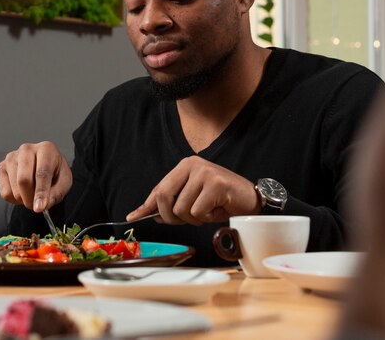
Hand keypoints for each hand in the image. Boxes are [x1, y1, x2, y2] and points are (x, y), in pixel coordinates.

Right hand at [0, 141, 71, 212]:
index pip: (42, 172)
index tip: (39, 207)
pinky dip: (14, 199)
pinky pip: (5, 192)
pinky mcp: (1, 167)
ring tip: (32, 193)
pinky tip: (22, 191)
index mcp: (46, 149)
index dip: (41, 192)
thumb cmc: (55, 172)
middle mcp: (26, 149)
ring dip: (24, 199)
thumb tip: (42, 205)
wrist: (44, 166)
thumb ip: (57, 193)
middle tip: (38, 205)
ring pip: (14, 188)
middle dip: (31, 198)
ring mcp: (11, 157)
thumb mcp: (64, 182)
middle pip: (24, 180)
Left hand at [126, 156, 259, 224]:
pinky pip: (197, 212)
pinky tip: (217, 210)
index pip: (160, 187)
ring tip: (208, 211)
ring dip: (193, 218)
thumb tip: (150, 213)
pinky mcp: (216, 184)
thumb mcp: (193, 197)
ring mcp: (204, 173)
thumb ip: (174, 201)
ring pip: (181, 209)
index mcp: (185, 165)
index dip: (147, 205)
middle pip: (164, 197)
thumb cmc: (221, 200)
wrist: (251, 199)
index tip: (133, 216)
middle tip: (186, 220)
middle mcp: (192, 164)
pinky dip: (206, 217)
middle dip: (170, 216)